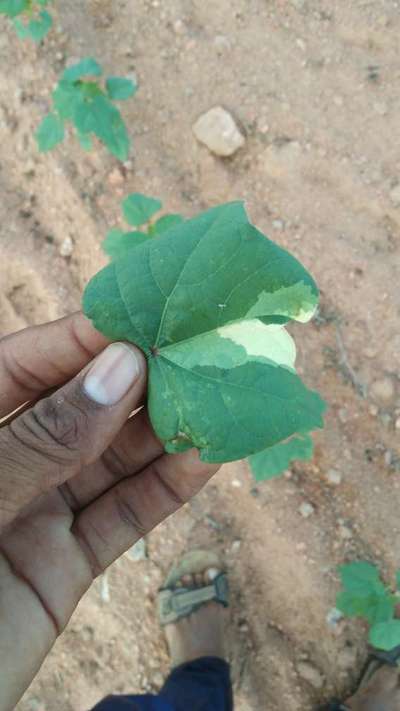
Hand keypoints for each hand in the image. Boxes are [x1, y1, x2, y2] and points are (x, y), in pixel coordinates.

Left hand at [0, 313, 218, 710]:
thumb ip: (41, 438)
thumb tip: (119, 368)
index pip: (22, 365)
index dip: (80, 340)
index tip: (141, 321)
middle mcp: (5, 463)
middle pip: (78, 410)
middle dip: (135, 381)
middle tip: (197, 353)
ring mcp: (35, 512)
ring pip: (109, 462)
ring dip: (163, 432)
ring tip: (217, 398)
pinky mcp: (65, 566)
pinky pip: (121, 519)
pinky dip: (166, 490)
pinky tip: (205, 458)